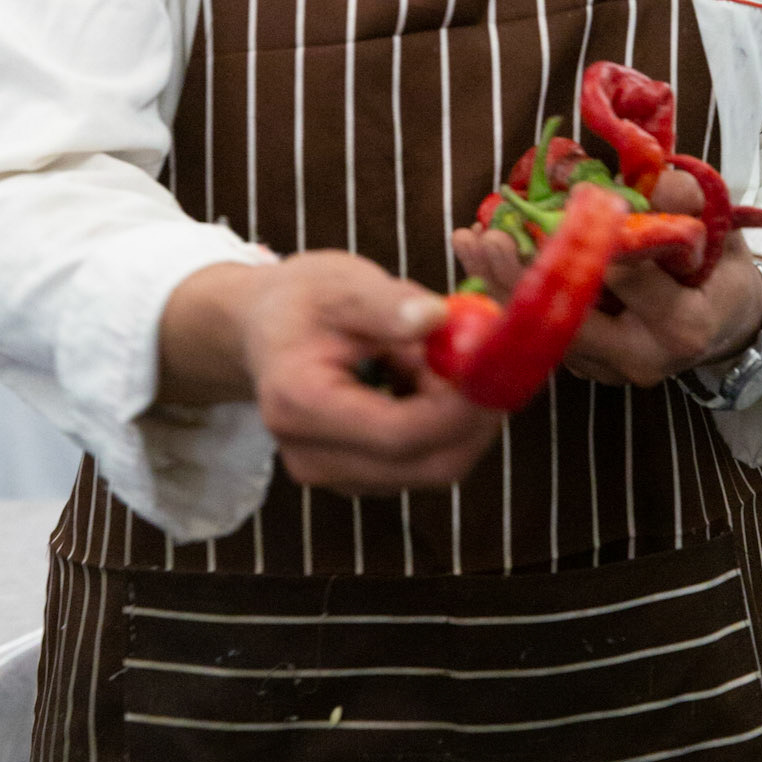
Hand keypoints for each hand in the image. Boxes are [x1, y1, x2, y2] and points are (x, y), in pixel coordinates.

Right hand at [159, 252, 501, 496]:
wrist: (264, 327)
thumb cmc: (303, 300)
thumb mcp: (341, 284)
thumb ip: (388, 305)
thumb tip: (440, 318)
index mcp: (299, 405)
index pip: (398, 433)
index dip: (458, 407)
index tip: (495, 364)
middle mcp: (310, 456)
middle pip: (423, 465)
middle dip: (472, 418)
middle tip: (497, 365)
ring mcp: (332, 475)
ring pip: (430, 468)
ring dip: (457, 418)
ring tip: (436, 358)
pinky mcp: (354, 477)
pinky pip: (419, 464)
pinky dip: (442, 426)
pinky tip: (425, 380)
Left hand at [453, 224, 761, 389]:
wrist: (726, 321)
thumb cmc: (719, 264)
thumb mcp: (719, 224)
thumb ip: (684, 197)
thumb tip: (644, 177)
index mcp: (684, 325)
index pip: (630, 279)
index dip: (597, 235)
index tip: (574, 194)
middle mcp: (640, 357)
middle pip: (572, 316)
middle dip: (526, 273)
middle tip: (492, 235)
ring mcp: (606, 369)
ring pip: (543, 326)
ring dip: (499, 281)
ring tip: (469, 240)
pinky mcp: (581, 366)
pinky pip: (536, 327)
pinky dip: (506, 290)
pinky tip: (477, 255)